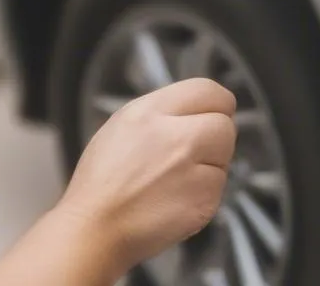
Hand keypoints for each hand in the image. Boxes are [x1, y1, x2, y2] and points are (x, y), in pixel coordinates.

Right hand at [58, 78, 236, 275]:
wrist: (94, 230)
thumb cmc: (103, 180)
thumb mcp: (123, 123)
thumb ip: (164, 110)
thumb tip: (198, 107)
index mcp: (151, 112)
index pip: (208, 90)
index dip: (216, 102)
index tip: (213, 113)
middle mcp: (176, 139)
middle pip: (225, 124)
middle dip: (216, 136)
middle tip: (196, 149)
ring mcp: (191, 173)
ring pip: (225, 157)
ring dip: (211, 166)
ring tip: (177, 178)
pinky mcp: (203, 203)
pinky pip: (219, 188)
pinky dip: (205, 193)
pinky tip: (177, 198)